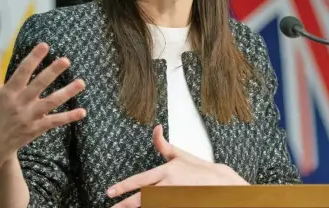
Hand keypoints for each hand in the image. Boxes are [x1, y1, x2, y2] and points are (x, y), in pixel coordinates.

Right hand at [0, 43, 85, 166]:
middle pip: (39, 85)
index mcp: (8, 92)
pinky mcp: (38, 127)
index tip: (45, 45)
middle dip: (52, 72)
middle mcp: (20, 103)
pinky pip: (55, 121)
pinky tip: (82, 111)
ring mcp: (30, 116)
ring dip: (67, 93)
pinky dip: (69, 117)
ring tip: (82, 83)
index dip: (33, 58)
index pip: (22, 72)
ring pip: (51, 102)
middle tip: (66, 60)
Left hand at [107, 125, 248, 207]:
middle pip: (141, 198)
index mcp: (166, 171)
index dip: (123, 186)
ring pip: (150, 205)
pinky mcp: (178, 205)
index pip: (140, 180)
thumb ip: (162, 144)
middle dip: (124, 204)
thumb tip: (156, 128)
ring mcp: (172, 198)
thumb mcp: (179, 154)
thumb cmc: (197, 168)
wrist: (218, 183)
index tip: (110, 191)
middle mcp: (167, 186)